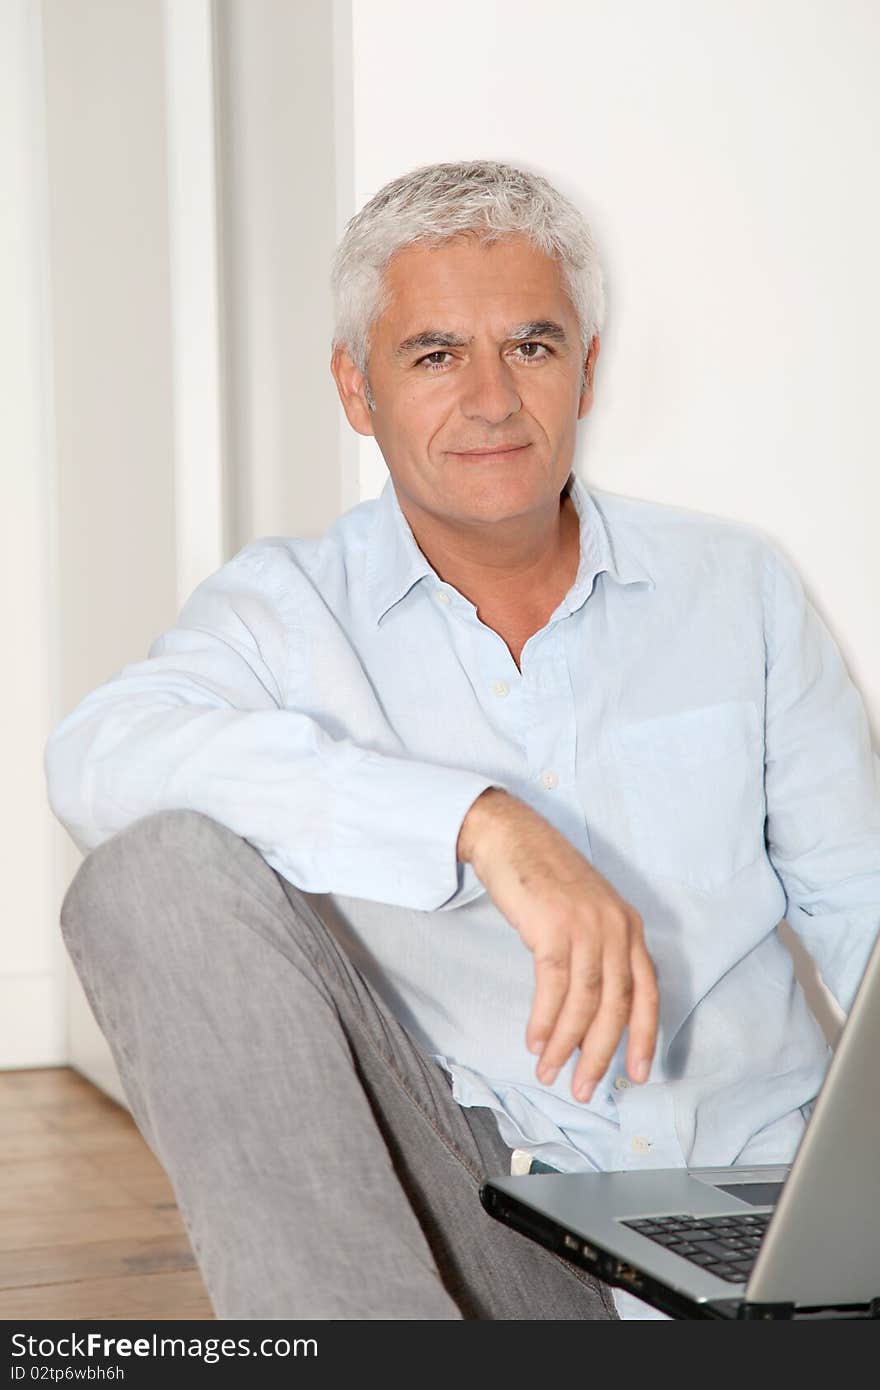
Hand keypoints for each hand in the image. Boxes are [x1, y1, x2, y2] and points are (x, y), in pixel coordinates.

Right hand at [457, 788, 658, 1102]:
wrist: (510, 835)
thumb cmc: (543, 876)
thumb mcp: (586, 911)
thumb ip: (599, 951)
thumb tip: (594, 1010)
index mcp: (630, 926)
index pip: (647, 993)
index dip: (644, 1037)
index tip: (638, 1074)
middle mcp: (617, 927)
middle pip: (617, 1006)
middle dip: (600, 1054)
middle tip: (584, 1090)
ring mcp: (588, 926)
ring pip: (585, 1003)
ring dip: (567, 1045)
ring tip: (549, 1072)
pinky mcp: (555, 927)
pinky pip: (554, 987)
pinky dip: (546, 1021)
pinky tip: (536, 1041)